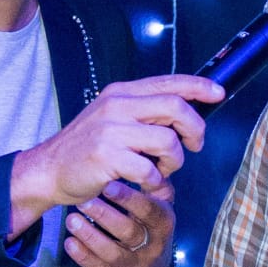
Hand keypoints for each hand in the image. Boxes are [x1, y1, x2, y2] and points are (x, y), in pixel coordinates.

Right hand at [9, 74, 223, 238]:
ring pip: (168, 141)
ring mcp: (111, 130)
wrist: (49, 169)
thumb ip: (145, 114)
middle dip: (195, 129)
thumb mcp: (114, 119)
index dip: (199, 86)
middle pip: (176, 107)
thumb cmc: (87, 148)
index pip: (169, 82)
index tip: (219, 93)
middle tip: (194, 146)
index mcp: (122, 93)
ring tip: (161, 170)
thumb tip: (187, 117)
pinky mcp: (107, 156)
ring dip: (174, 162)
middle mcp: (117, 105)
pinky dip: (155, 182)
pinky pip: (150, 170)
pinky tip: (147, 184)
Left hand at [64, 178, 174, 266]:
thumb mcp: (159, 205)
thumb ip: (153, 183)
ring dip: (90, 235)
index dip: (129, 198)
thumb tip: (142, 151)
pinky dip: (82, 255)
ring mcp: (133, 263)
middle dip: (105, 215)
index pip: (149, 209)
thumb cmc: (149, 225)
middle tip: (83, 200)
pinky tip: (69, 242)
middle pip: (128, 231)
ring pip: (111, 251)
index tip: (108, 183)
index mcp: (163, 222)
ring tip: (71, 219)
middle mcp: (151, 245)